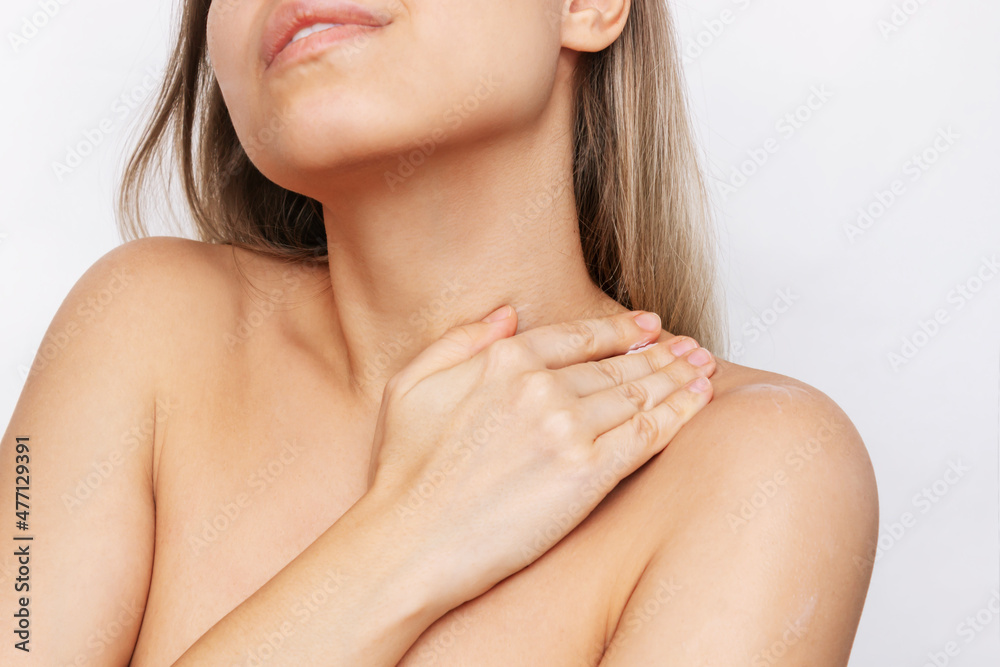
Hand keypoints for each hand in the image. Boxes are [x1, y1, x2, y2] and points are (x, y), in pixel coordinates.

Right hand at [364, 306, 715, 607]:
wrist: (408, 543)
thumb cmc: (403, 471)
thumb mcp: (411, 384)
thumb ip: (461, 340)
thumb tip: (506, 314)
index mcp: (504, 360)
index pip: (579, 336)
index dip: (620, 328)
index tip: (646, 324)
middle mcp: (541, 386)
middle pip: (616, 364)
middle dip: (660, 353)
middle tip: (690, 348)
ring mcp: (568, 428)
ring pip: (638, 393)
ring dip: (678, 376)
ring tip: (704, 368)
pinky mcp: (588, 473)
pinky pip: (647, 434)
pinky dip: (679, 413)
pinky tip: (698, 400)